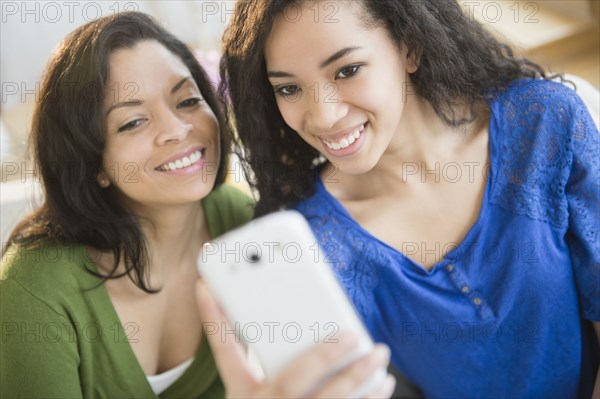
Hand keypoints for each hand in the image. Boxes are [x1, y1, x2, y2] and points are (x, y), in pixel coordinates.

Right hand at [196, 280, 395, 397]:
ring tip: (379, 353)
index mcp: (244, 394)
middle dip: (322, 357)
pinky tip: (383, 382)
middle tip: (352, 335)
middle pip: (291, 383)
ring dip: (358, 378)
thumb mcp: (250, 390)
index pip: (225, 353)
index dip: (213, 318)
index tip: (206, 285)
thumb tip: (254, 309)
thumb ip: (254, 356)